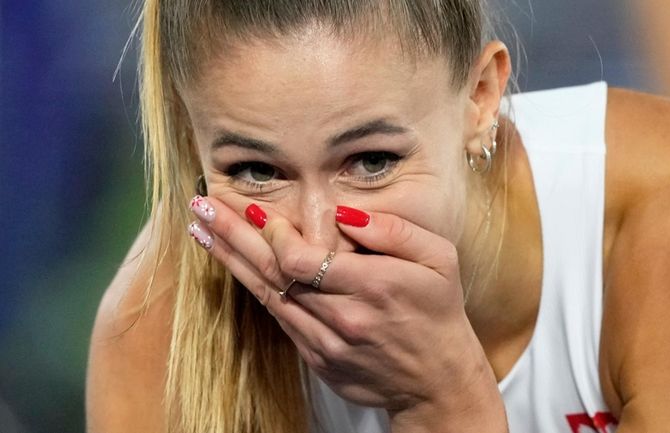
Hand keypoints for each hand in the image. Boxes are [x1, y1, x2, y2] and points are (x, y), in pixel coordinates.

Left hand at [188, 195, 506, 430]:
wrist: (436, 380)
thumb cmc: (438, 313)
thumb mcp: (439, 260)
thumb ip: (393, 231)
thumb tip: (343, 213)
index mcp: (373, 288)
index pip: (303, 260)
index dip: (273, 234)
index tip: (258, 210)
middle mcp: (343, 318)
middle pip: (273, 273)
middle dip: (233, 236)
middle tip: (201, 207)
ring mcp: (325, 344)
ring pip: (267, 296)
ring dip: (232, 261)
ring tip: (202, 231)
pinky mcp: (317, 359)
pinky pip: (279, 319)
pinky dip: (254, 288)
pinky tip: (236, 266)